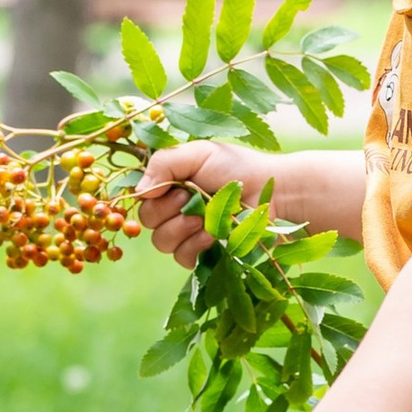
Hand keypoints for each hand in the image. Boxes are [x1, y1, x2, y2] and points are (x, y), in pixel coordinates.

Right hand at [136, 139, 267, 266]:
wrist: (273, 192)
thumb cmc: (238, 169)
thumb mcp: (199, 153)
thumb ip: (164, 163)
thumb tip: (138, 191)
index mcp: (171, 184)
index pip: (142, 196)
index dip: (150, 195)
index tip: (172, 187)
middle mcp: (176, 209)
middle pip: (147, 220)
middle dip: (166, 211)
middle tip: (189, 200)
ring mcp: (189, 233)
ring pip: (161, 242)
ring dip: (180, 229)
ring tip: (203, 219)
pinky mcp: (204, 253)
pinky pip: (182, 258)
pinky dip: (193, 246)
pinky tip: (212, 235)